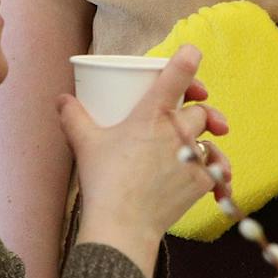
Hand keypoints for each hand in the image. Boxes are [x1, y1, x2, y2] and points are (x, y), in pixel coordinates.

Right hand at [60, 44, 228, 275]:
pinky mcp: (202, 181)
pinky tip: (214, 176)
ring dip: (208, 138)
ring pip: (210, 138)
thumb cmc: (103, 181)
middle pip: (201, 109)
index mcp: (151, 113)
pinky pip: (216, 169)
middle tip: (193, 110)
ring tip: (205, 143)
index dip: (188, 58)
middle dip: (199, 108)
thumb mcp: (84, 143)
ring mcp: (192, 155)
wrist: (122, 224)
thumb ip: (73, 116)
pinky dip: (215, 171)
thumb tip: (61, 99)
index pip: (178, 73)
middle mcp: (177, 129)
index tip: (192, 53)